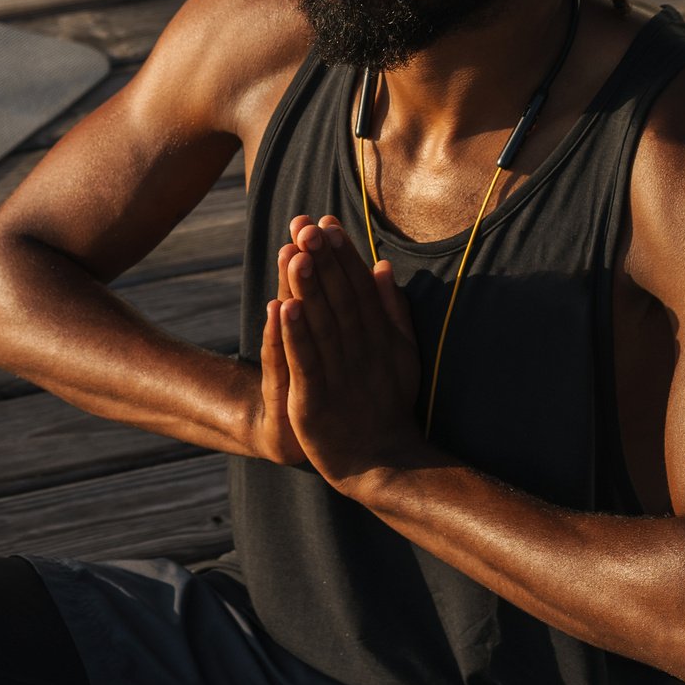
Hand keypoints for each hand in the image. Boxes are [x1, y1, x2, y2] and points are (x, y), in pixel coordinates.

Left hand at [259, 215, 425, 490]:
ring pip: (320, 326)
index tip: (327, 221)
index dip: (342, 255)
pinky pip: (304, 363)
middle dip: (322, 261)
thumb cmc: (387, 404)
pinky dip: (294, 335)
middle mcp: (360, 351)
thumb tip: (382, 265)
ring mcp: (339, 376)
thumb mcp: (401, 354)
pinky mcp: (315, 401)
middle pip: (338, 299)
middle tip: (306, 225)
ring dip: (307, 289)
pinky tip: (283, 307)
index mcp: (378, 337)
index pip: (358, 289)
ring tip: (294, 253)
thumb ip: (392, 310)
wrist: (382, 463)